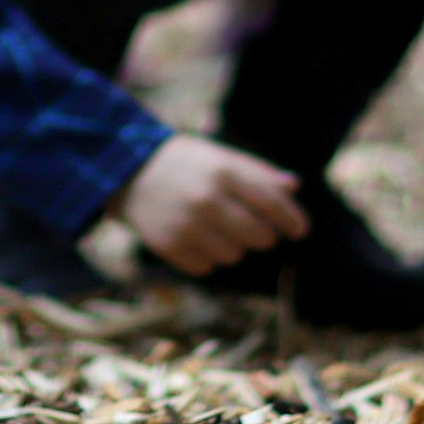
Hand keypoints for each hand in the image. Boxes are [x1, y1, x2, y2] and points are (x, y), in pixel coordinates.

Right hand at [114, 133, 308, 276]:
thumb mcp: (218, 156)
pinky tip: (195, 238)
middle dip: (262, 235)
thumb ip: (256, 172)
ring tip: (216, 229)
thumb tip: (293, 188)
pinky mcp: (169, 246)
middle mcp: (207, 199)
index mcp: (224, 171)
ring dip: (233, 246)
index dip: (292, 220)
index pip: (273, 204)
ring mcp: (187, 225)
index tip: (299, 230)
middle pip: (259, 236)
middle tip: (255, 229)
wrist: (124, 170)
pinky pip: (206, 267)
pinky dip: (206, 257)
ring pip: (234, 256)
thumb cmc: (182, 162)